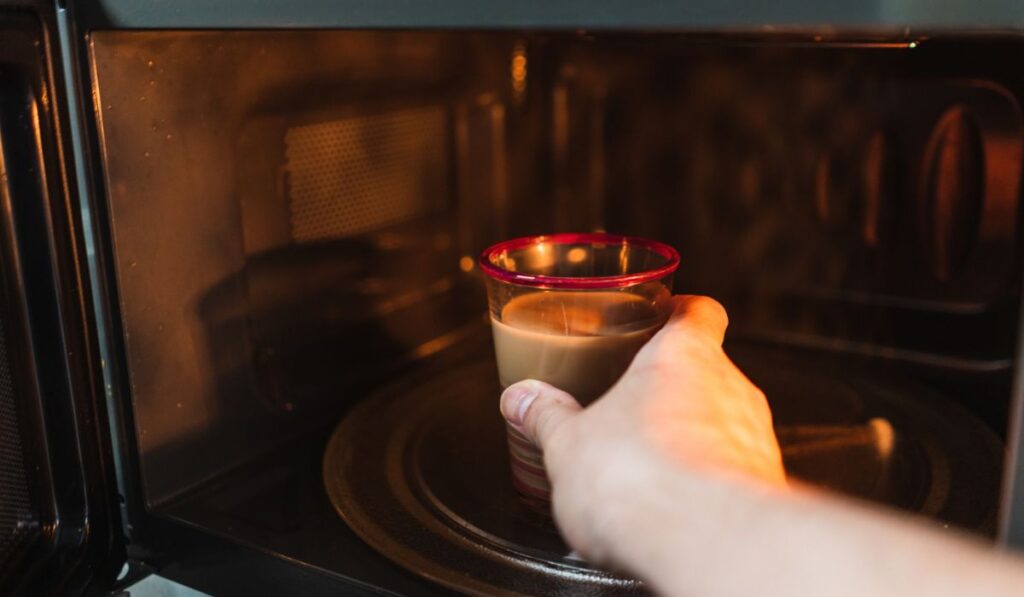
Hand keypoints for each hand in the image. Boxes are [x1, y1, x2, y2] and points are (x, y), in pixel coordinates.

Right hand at [499, 295, 785, 566]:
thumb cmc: (639, 477)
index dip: (682, 312)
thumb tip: (522, 400)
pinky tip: (670, 507)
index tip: (664, 316)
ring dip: (691, 439)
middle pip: (708, 371)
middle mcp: (731, 388)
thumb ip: (545, 415)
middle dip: (671, 390)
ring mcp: (755, 439)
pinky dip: (705, 483)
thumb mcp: (567, 443)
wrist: (698, 541)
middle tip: (632, 407)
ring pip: (724, 424)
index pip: (699, 312)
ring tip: (646, 468)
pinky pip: (734, 473)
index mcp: (683, 355)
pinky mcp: (764, 488)